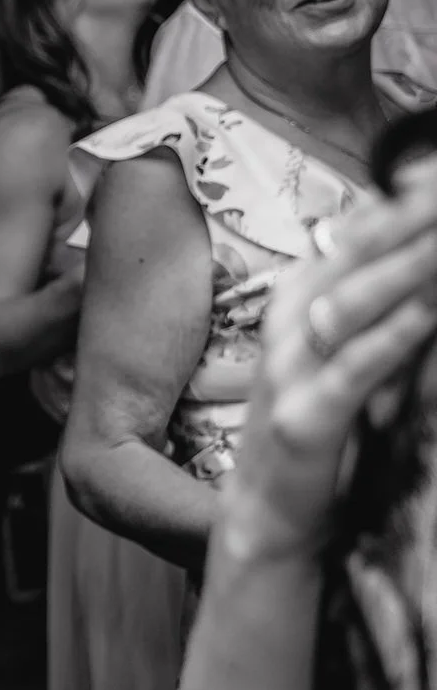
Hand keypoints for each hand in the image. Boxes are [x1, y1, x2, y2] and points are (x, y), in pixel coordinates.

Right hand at [221, 174, 436, 560]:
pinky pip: (355, 369)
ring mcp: (290, 374)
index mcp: (294, 308)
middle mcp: (286, 331)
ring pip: (352, 303)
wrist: (269, 518)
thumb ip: (373, 312)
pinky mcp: (307, 419)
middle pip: (352, 257)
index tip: (433, 171)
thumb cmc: (320, 434)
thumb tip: (418, 262)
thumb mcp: (342, 360)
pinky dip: (395, 336)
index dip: (396, 201)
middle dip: (408, 217)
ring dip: (407, 264)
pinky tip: (429, 310)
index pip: (350, 238)